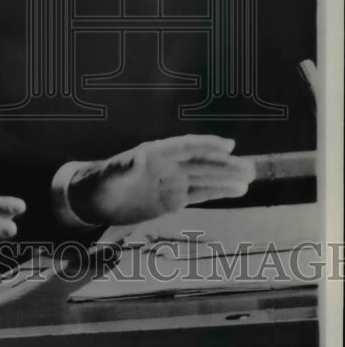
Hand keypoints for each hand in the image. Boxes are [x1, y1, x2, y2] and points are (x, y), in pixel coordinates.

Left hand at [68, 135, 255, 225]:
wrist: (95, 201)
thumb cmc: (100, 181)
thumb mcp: (111, 173)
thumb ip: (126, 166)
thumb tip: (143, 156)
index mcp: (155, 154)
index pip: (185, 147)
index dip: (206, 145)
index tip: (228, 146)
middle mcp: (168, 166)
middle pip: (201, 163)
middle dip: (225, 164)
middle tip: (250, 167)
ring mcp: (173, 182)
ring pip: (205, 178)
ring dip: (227, 177)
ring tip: (250, 177)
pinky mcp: (174, 199)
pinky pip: (200, 194)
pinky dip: (218, 192)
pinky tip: (236, 190)